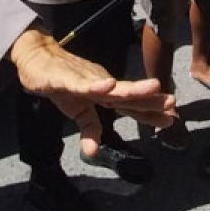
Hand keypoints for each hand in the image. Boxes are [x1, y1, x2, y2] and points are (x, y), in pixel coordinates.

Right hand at [8, 28, 174, 156]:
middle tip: (172, 102)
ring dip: (132, 88)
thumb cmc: (61, 83)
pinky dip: (96, 85)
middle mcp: (100, 85)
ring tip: (153, 87)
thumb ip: (88, 128)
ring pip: (111, 87)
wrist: (37, 58)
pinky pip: (82, 83)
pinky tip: (109, 85)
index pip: (130, 106)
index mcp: (104, 94)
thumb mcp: (76, 110)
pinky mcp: (65, 78)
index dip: (150, 113)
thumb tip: (93, 152)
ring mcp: (85, 80)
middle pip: (128, 95)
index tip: (171, 119)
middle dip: (150, 99)